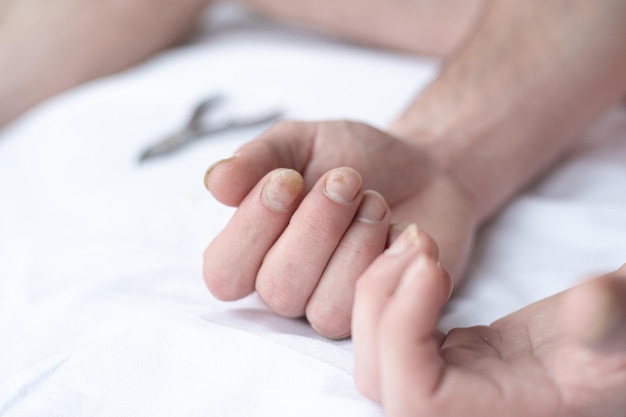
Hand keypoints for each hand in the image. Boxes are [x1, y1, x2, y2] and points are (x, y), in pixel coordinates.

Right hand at [203, 120, 477, 337]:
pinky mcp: (373, 312)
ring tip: (375, 201)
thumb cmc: (354, 156)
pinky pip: (369, 308)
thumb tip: (215, 181)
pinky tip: (399, 228)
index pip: (224, 271)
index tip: (288, 178)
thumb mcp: (302, 142)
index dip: (252, 228)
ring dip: (355, 243)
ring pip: (323, 308)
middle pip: (277, 289)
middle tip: (347, 179)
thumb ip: (258, 159)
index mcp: (254, 249)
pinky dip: (386, 257)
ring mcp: (328, 305)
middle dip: (316, 226)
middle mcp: (285, 285)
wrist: (421, 167)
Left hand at [353, 229, 625, 416]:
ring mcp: (453, 382)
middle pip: (378, 377)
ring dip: (381, 290)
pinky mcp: (452, 357)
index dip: (403, 331)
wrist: (618, 343)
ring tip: (418, 241)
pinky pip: (395, 333)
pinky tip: (423, 257)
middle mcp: (464, 410)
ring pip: (377, 355)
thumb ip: (613, 318)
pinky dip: (393, 291)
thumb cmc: (624, 344)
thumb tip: (591, 305)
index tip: (432, 265)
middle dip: (381, 301)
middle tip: (420, 241)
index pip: (414, 398)